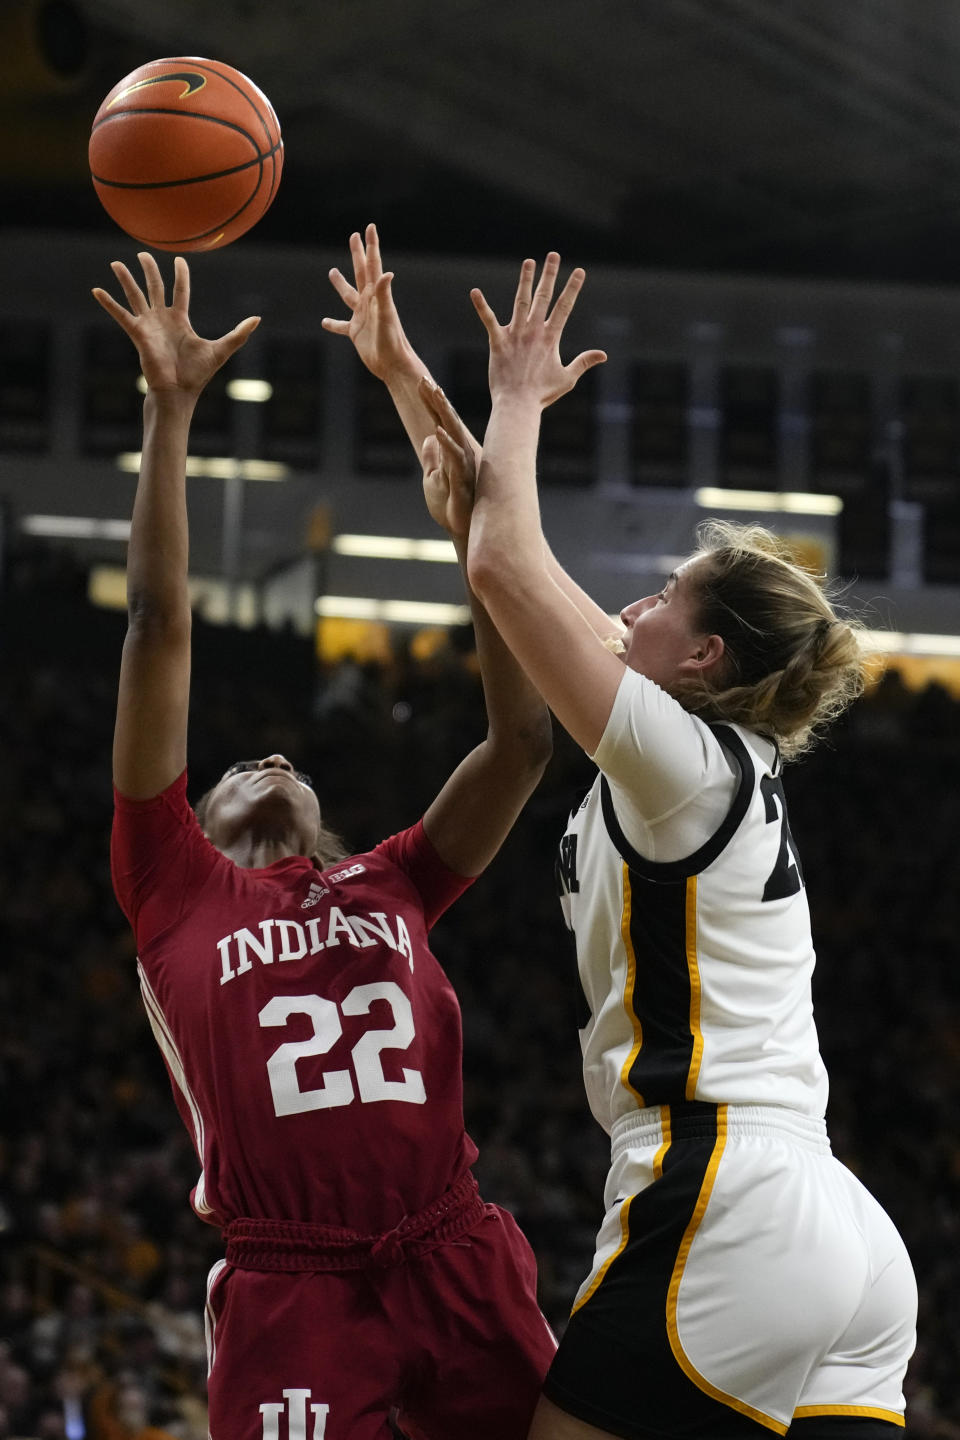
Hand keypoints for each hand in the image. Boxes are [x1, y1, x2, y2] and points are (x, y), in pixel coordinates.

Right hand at [91, 252, 258, 396]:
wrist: (179, 391)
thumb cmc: (197, 374)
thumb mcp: (222, 349)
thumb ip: (239, 334)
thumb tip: (258, 319)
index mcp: (181, 320)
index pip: (181, 290)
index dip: (180, 275)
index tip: (179, 260)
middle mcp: (162, 319)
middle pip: (154, 287)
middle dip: (149, 270)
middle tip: (142, 254)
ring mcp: (149, 325)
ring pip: (135, 295)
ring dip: (126, 279)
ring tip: (116, 263)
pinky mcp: (137, 333)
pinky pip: (120, 314)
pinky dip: (108, 302)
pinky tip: (96, 290)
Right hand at [322, 223, 415, 381]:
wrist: (393, 365)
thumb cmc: (393, 342)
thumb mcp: (387, 316)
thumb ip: (385, 294)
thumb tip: (387, 273)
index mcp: (377, 295)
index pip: (373, 265)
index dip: (371, 246)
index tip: (369, 227)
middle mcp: (370, 302)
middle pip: (361, 272)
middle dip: (358, 254)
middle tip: (353, 236)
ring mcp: (362, 317)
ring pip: (348, 295)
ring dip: (341, 284)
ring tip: (332, 271)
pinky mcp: (357, 333)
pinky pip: (342, 326)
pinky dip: (333, 324)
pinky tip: (324, 322)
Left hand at [419, 378, 475, 540]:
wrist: (463, 530)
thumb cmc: (450, 505)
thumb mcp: (433, 478)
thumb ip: (432, 458)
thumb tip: (429, 437)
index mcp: (452, 451)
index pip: (440, 421)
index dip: (431, 403)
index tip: (422, 383)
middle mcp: (460, 452)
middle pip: (447, 421)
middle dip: (436, 400)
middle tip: (424, 379)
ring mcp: (463, 464)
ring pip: (453, 433)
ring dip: (443, 414)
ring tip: (434, 394)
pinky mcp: (462, 479)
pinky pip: (453, 459)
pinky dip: (445, 444)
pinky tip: (436, 431)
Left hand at [471, 253, 605, 408]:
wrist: (518, 405)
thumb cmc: (542, 394)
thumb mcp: (567, 378)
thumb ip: (584, 362)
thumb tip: (603, 355)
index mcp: (551, 338)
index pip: (565, 307)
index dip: (573, 288)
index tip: (580, 271)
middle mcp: (534, 331)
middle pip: (544, 297)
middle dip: (550, 274)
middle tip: (554, 255)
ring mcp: (515, 335)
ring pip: (521, 301)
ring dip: (525, 280)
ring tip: (529, 262)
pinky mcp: (498, 342)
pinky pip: (488, 320)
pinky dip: (481, 306)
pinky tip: (474, 292)